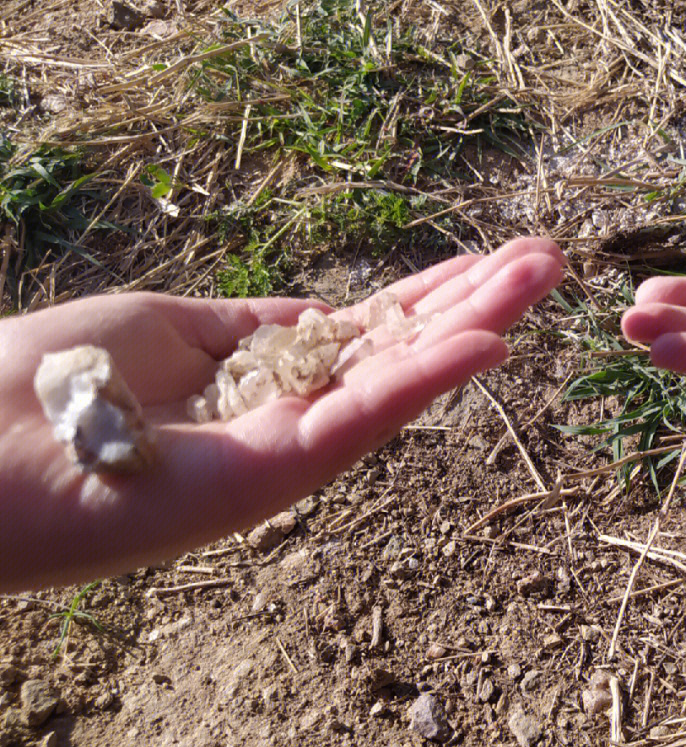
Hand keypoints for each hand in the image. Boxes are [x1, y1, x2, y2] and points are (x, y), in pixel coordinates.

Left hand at [0, 238, 564, 591]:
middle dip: (477, 300)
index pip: (371, 331)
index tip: (487, 260)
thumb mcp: (175, 326)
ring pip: (405, 378)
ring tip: (544, 276)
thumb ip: (257, 327)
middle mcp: (295, 415)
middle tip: (548, 258)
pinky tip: (491, 339)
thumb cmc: (57, 376)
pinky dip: (430, 377)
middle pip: (405, 349)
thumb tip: (318, 316)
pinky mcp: (283, 470)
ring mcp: (295, 446)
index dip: (431, 293)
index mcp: (270, 378)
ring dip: (478, 323)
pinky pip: (370, 415)